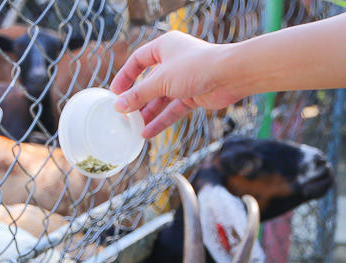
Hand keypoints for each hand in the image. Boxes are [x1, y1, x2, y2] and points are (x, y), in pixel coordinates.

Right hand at [110, 31, 244, 137]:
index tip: (114, 92)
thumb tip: (118, 106)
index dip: (125, 76)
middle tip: (123, 115)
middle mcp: (174, 61)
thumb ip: (138, 95)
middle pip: (149, 83)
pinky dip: (162, 120)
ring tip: (133, 129)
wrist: (230, 75)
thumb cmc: (196, 67)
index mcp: (164, 47)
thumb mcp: (161, 81)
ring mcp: (184, 79)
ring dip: (147, 113)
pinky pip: (173, 109)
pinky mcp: (194, 95)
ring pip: (161, 98)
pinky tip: (148, 132)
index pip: (138, 60)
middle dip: (136, 100)